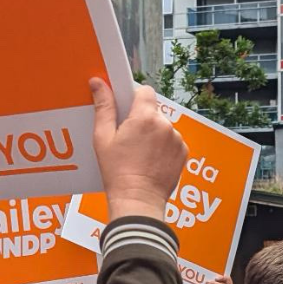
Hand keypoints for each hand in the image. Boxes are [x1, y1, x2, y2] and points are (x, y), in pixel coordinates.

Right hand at [90, 79, 185, 220]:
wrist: (138, 199)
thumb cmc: (118, 172)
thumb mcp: (103, 137)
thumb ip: (104, 107)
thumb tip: (99, 83)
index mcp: (145, 117)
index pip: (145, 91)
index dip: (134, 98)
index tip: (126, 109)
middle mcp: (165, 125)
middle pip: (153, 111)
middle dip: (141, 119)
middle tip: (128, 138)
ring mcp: (177, 139)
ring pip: (163, 127)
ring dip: (154, 134)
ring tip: (139, 153)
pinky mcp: (183, 152)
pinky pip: (172, 141)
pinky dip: (163, 147)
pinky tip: (150, 160)